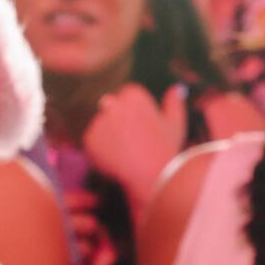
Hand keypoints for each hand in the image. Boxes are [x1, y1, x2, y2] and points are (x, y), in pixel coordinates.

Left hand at [81, 84, 189, 214]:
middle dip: (117, 122)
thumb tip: (176, 88)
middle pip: (110, 109)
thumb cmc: (166, 149)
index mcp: (133, 94)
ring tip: (125, 153)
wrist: (152, 176)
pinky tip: (116, 160)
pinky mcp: (89, 138)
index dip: (133, 115)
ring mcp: (99, 120)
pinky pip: (92, 143)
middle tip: (131, 143)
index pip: (125, 97)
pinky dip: (100, 151)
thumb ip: (173, 103)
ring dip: (108, 137)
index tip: (141, 130)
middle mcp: (113, 103)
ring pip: (101, 126)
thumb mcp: (174, 124)